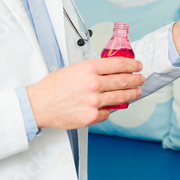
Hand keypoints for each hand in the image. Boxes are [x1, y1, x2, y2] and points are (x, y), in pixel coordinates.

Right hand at [26, 57, 144, 129]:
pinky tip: (111, 106)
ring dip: (132, 94)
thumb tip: (111, 70)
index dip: (133, 65)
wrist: (39, 105)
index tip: (138, 66)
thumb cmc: (53, 87)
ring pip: (121, 97)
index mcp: (89, 68)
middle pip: (124, 81)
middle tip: (140, 79)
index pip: (119, 64)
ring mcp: (94, 101)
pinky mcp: (92, 116)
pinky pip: (108, 112)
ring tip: (136, 92)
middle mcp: (93, 83)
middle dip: (136, 80)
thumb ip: (93, 70)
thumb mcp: (74, 69)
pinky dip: (110, 109)